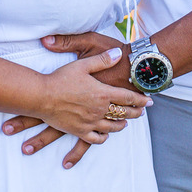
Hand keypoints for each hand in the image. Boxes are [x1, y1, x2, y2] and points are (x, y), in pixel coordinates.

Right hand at [34, 47, 149, 143]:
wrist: (41, 96)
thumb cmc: (61, 78)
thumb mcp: (82, 64)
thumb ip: (103, 60)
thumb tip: (119, 53)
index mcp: (103, 93)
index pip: (128, 98)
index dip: (141, 100)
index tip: (149, 101)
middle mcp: (99, 110)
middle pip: (124, 113)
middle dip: (135, 113)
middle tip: (142, 112)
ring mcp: (90, 122)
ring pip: (113, 127)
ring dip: (122, 125)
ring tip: (125, 123)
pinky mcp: (79, 131)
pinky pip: (97, 138)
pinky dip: (104, 137)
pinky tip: (105, 134)